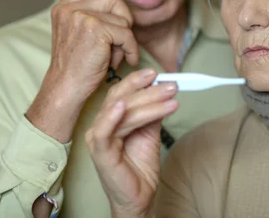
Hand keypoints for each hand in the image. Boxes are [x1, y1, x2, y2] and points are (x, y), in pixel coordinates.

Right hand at [27, 0, 139, 141]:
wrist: (66, 89)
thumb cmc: (77, 66)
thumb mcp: (77, 33)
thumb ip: (91, 16)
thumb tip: (120, 6)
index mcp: (63, 8)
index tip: (112, 15)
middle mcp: (69, 8)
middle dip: (122, 16)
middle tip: (120, 37)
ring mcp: (80, 17)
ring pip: (122, 16)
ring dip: (125, 37)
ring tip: (115, 53)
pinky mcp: (94, 29)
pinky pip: (126, 33)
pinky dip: (131, 49)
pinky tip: (126, 60)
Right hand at [86, 69, 178, 217]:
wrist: (139, 196)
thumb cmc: (140, 165)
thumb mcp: (150, 131)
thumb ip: (152, 112)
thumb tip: (163, 88)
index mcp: (110, 117)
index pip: (122, 92)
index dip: (138, 81)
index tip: (158, 73)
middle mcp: (101, 124)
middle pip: (123, 98)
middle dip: (148, 90)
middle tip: (171, 85)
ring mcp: (98, 137)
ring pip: (123, 112)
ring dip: (148, 102)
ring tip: (171, 98)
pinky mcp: (100, 152)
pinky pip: (104, 131)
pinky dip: (112, 116)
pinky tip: (123, 107)